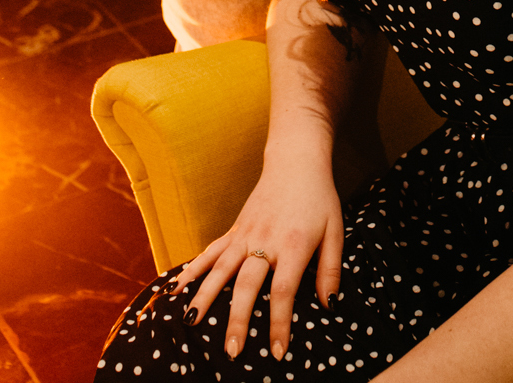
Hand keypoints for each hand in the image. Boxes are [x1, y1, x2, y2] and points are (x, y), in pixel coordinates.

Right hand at [171, 141, 342, 361]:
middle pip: (248, 285)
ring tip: (191, 323)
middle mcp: (265, 241)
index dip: (279, 323)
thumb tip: (330, 305)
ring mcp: (246, 234)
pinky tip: (177, 286)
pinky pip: (211, 251)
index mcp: (293, 245)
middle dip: (238, 320)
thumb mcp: (336, 231)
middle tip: (232, 351)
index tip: (277, 352)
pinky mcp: (235, 229)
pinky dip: (193, 269)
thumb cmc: (319, 198)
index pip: (283, 291)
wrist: (296, 160)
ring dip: (206, 296)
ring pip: (221, 269)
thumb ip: (330, 269)